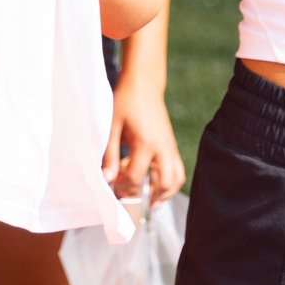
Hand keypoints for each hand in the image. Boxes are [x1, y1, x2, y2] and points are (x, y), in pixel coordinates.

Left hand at [105, 76, 184, 200]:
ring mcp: (170, 146)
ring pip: (176, 178)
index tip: (111, 186)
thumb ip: (110, 155)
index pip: (135, 177)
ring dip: (165, 193)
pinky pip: (177, 169)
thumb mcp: (112, 126)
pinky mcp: (171, 144)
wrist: (143, 83)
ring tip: (150, 201)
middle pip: (165, 183)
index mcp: (146, 143)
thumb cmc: (125, 101)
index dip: (122, 187)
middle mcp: (163, 147)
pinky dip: (169, 181)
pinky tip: (154, 184)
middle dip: (149, 197)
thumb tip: (107, 179)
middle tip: (134, 201)